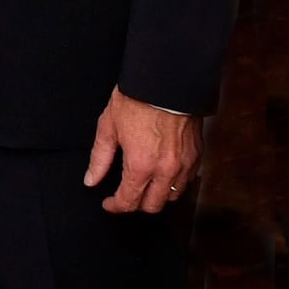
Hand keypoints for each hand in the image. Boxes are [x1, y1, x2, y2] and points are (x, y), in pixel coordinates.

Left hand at [84, 88, 202, 213]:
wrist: (165, 82)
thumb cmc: (134, 101)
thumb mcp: (108, 127)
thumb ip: (100, 158)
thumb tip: (91, 180)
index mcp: (140, 165)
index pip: (129, 200)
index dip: (116, 206)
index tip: (108, 203)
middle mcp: (165, 171)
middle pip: (153, 206)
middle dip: (137, 205)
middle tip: (125, 195)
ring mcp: (185, 165)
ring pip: (174, 196)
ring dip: (158, 196)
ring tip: (145, 186)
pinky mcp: (197, 156)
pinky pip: (188, 181)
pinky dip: (175, 184)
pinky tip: (163, 174)